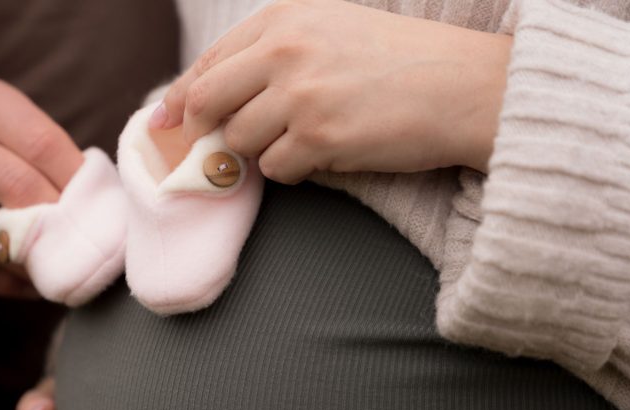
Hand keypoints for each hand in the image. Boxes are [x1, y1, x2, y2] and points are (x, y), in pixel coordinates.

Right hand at [0, 77, 84, 296]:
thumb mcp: (4, 115)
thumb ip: (45, 150)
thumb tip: (97, 205)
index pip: (43, 146)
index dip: (78, 184)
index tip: (99, 208)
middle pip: (19, 192)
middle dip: (60, 224)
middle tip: (86, 245)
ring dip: (34, 263)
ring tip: (62, 270)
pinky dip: (4, 281)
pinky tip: (29, 283)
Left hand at [151, 0, 511, 180]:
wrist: (463, 86)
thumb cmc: (397, 61)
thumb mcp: (328, 30)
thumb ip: (267, 54)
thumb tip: (200, 97)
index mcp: (283, 19)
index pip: (208, 63)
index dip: (181, 97)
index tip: (166, 121)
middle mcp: (284, 50)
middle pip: (208, 104)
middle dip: (207, 131)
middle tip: (218, 146)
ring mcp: (299, 94)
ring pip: (240, 142)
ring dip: (264, 151)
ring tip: (307, 137)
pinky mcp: (317, 137)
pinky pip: (276, 169)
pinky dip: (295, 169)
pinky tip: (328, 151)